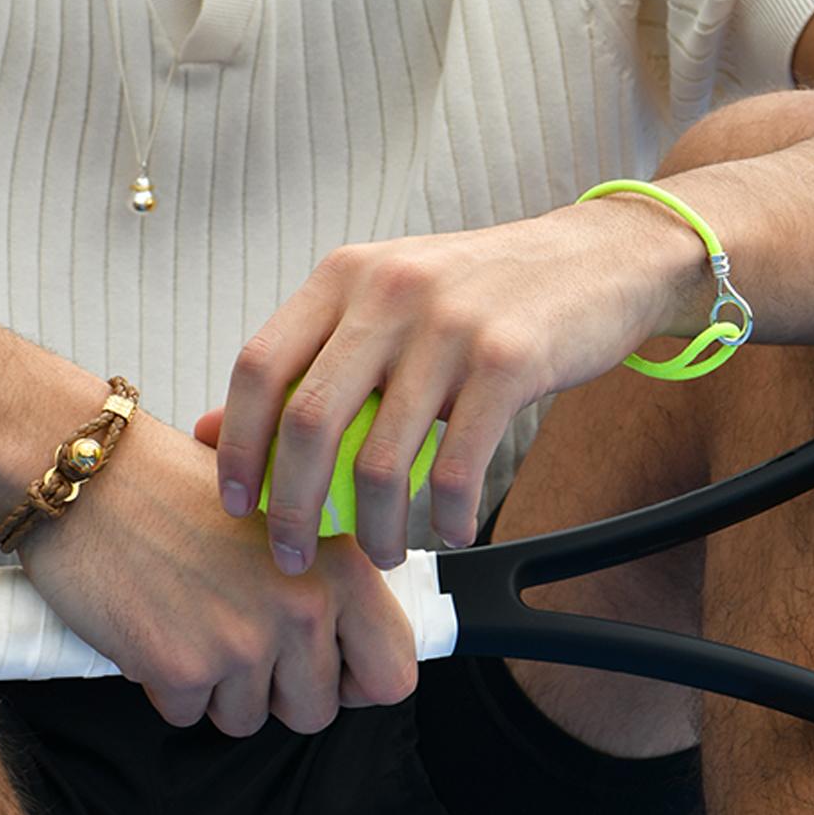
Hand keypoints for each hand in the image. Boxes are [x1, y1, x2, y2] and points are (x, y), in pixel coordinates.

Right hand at [16, 412, 416, 734]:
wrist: (88, 472)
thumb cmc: (175, 484)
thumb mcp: (279, 512)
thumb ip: (324, 579)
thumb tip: (351, 655)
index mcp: (340, 565)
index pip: (393, 674)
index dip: (356, 681)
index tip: (327, 669)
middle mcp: (302, 607)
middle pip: (314, 711)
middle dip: (274, 688)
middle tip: (236, 634)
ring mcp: (243, 642)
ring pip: (248, 718)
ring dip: (218, 687)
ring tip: (191, 617)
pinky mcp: (182, 668)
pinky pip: (188, 716)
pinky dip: (167, 685)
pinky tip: (155, 625)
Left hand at [211, 201, 686, 574]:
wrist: (601, 258)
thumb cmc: (484, 291)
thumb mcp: (384, 303)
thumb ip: (307, 360)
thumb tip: (212, 431)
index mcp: (345, 275)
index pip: (259, 366)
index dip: (237, 444)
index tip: (237, 503)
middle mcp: (389, 292)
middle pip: (309, 421)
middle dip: (294, 508)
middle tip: (295, 556)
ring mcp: (449, 325)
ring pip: (384, 457)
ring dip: (376, 527)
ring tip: (383, 553)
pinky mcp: (509, 360)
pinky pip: (460, 465)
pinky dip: (449, 515)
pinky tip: (452, 531)